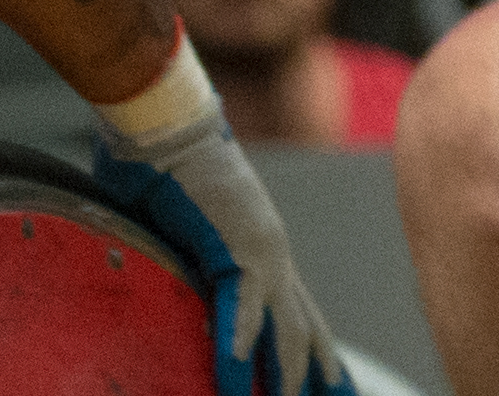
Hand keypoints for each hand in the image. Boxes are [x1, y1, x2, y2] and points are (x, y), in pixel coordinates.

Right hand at [93, 107, 357, 395]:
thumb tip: (167, 294)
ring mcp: (260, 251)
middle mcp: (271, 257)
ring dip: (281, 373)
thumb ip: (186, 271)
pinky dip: (238, 337)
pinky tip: (234, 370)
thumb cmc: (170, 175)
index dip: (316, 355)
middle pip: (304, 330)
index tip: (331, 386)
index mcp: (261, 255)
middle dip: (318, 372)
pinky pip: (241, 300)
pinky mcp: (235, 243)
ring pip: (282, 326)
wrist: (172, 129)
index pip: (298, 316)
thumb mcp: (184, 237)